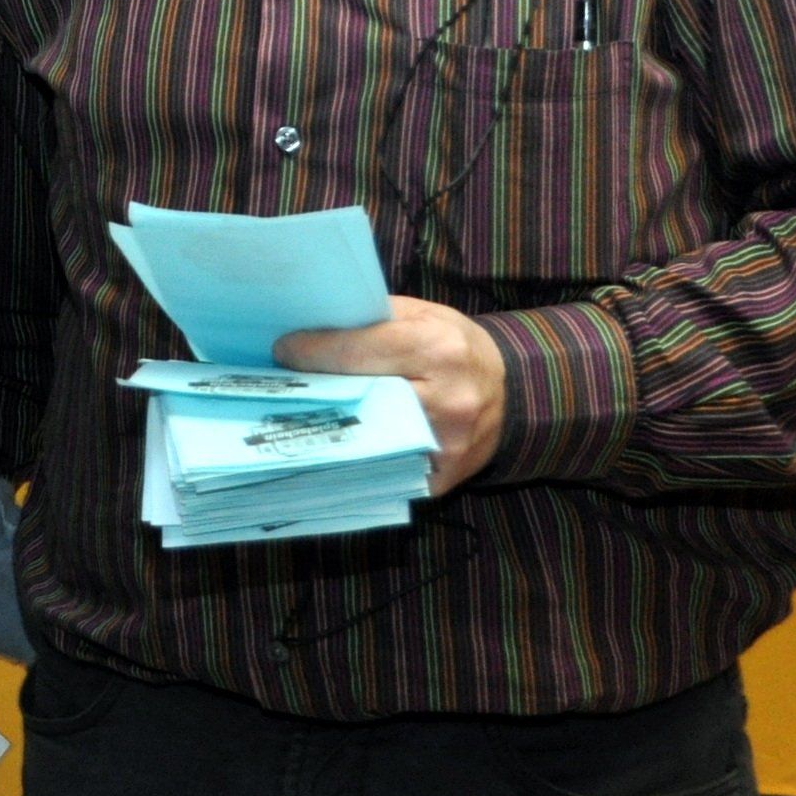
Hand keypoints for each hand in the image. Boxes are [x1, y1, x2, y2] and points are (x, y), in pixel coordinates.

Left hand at [276, 303, 507, 496]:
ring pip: (367, 441)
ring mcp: (444, 446)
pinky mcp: (441, 480)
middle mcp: (445, 399)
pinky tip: (331, 448)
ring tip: (297, 414)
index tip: (283, 351)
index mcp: (438, 349)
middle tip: (282, 384)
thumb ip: (374, 319)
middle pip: (358, 397)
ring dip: (328, 430)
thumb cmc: (457, 347)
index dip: (314, 352)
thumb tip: (315, 327)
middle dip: (317, 390)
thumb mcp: (425, 316)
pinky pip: (385, 473)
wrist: (512, 395)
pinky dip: (356, 461)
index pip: (360, 351)